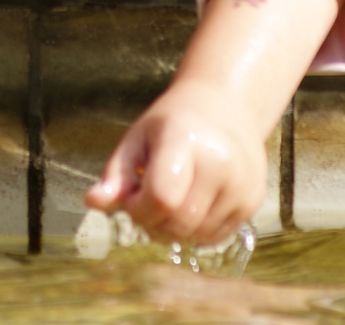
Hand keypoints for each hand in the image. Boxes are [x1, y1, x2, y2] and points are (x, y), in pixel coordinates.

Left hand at [85, 78, 266, 246]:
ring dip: (173, 229)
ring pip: (195, 235)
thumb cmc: (174, 122)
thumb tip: (93, 202)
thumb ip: (116, 175)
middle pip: (178, 222)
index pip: (162, 198)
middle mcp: (220, 163)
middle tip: (146, 199)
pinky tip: (190, 204)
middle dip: (152, 221)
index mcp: (186, 140)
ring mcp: (240, 185)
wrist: (225, 108)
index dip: (139, 208)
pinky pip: (214, 237)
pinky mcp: (251, 202)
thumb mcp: (138, 139)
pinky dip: (195, 231)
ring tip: (169, 199)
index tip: (132, 196)